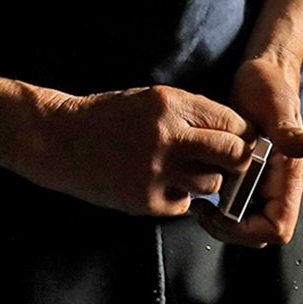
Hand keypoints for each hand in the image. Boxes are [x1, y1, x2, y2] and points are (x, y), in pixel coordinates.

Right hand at [25, 86, 252, 215]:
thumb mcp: (152, 99)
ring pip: (212, 184)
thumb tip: (234, 134)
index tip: (241, 141)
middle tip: (230, 162)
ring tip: (187, 172)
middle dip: (237, 160)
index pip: (231, 122)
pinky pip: (183, 204)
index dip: (242, 134)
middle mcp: (167, 137)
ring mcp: (156, 172)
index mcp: (171, 105)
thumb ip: (192, 114)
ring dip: (208, 181)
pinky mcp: (146, 200)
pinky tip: (161, 184)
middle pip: (232, 155)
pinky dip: (180, 197)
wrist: (60, 139)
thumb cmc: (109, 116)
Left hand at [192, 54, 302, 247]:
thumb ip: (288, 129)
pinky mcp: (247, 175)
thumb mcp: (276, 105)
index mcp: (290, 176)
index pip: (277, 227)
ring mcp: (263, 182)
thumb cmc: (269, 85)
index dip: (250, 231)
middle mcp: (279, 185)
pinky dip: (216, 204)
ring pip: (244, 222)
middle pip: (258, 233)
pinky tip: (197, 184)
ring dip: (220, 220)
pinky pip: (234, 204)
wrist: (259, 71)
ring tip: (196, 200)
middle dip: (229, 229)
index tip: (222, 213)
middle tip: (201, 210)